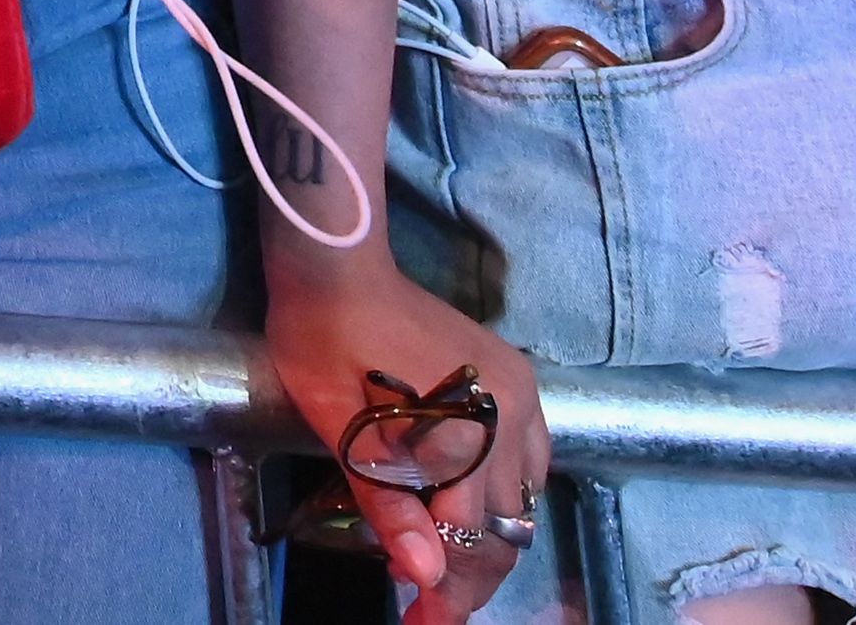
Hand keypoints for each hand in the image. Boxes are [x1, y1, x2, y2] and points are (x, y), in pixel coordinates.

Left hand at [257, 258, 551, 614]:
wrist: (338, 267)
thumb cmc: (324, 344)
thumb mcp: (342, 432)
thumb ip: (389, 506)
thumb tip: (426, 576)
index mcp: (470, 428)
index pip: (470, 537)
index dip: (448, 593)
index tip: (423, 624)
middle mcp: (512, 413)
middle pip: (505, 525)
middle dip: (470, 575)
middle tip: (429, 609)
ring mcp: (520, 393)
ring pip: (524, 497)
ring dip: (489, 538)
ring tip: (445, 568)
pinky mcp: (515, 377)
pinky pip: (531, 457)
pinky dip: (506, 494)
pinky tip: (471, 510)